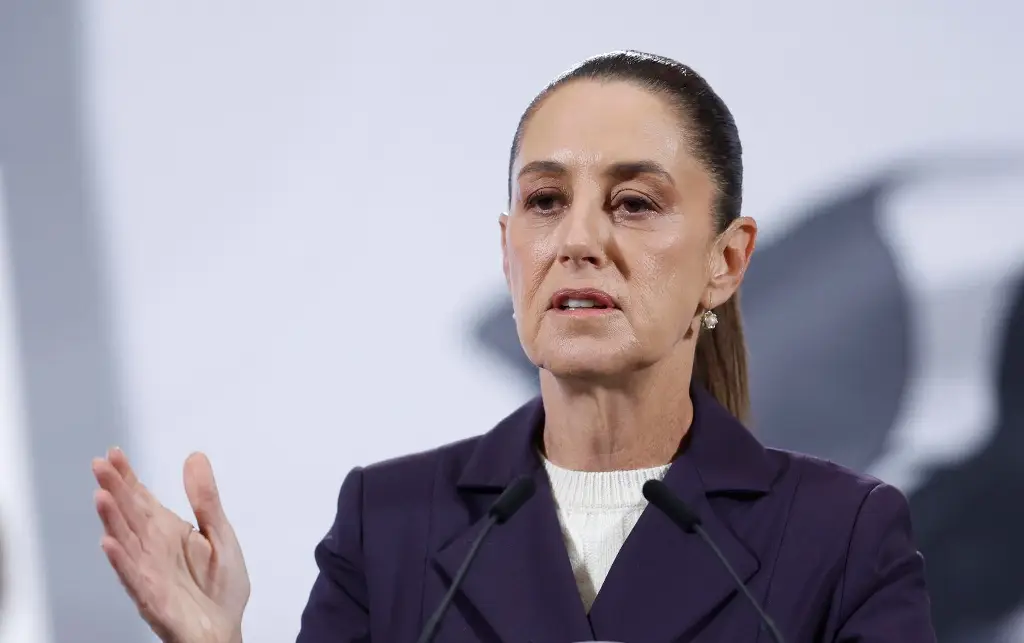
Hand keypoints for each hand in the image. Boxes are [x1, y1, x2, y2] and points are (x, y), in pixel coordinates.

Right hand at [92, 448, 249, 642]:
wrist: (224, 631)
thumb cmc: (220, 587)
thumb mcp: (219, 532)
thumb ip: (205, 497)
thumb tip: (195, 457)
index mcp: (168, 531)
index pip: (141, 498)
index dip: (127, 476)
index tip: (113, 453)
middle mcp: (153, 548)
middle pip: (129, 514)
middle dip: (114, 489)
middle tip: (99, 464)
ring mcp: (149, 571)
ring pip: (125, 541)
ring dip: (112, 520)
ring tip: (101, 496)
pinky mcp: (152, 596)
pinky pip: (133, 577)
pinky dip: (121, 560)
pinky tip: (109, 543)